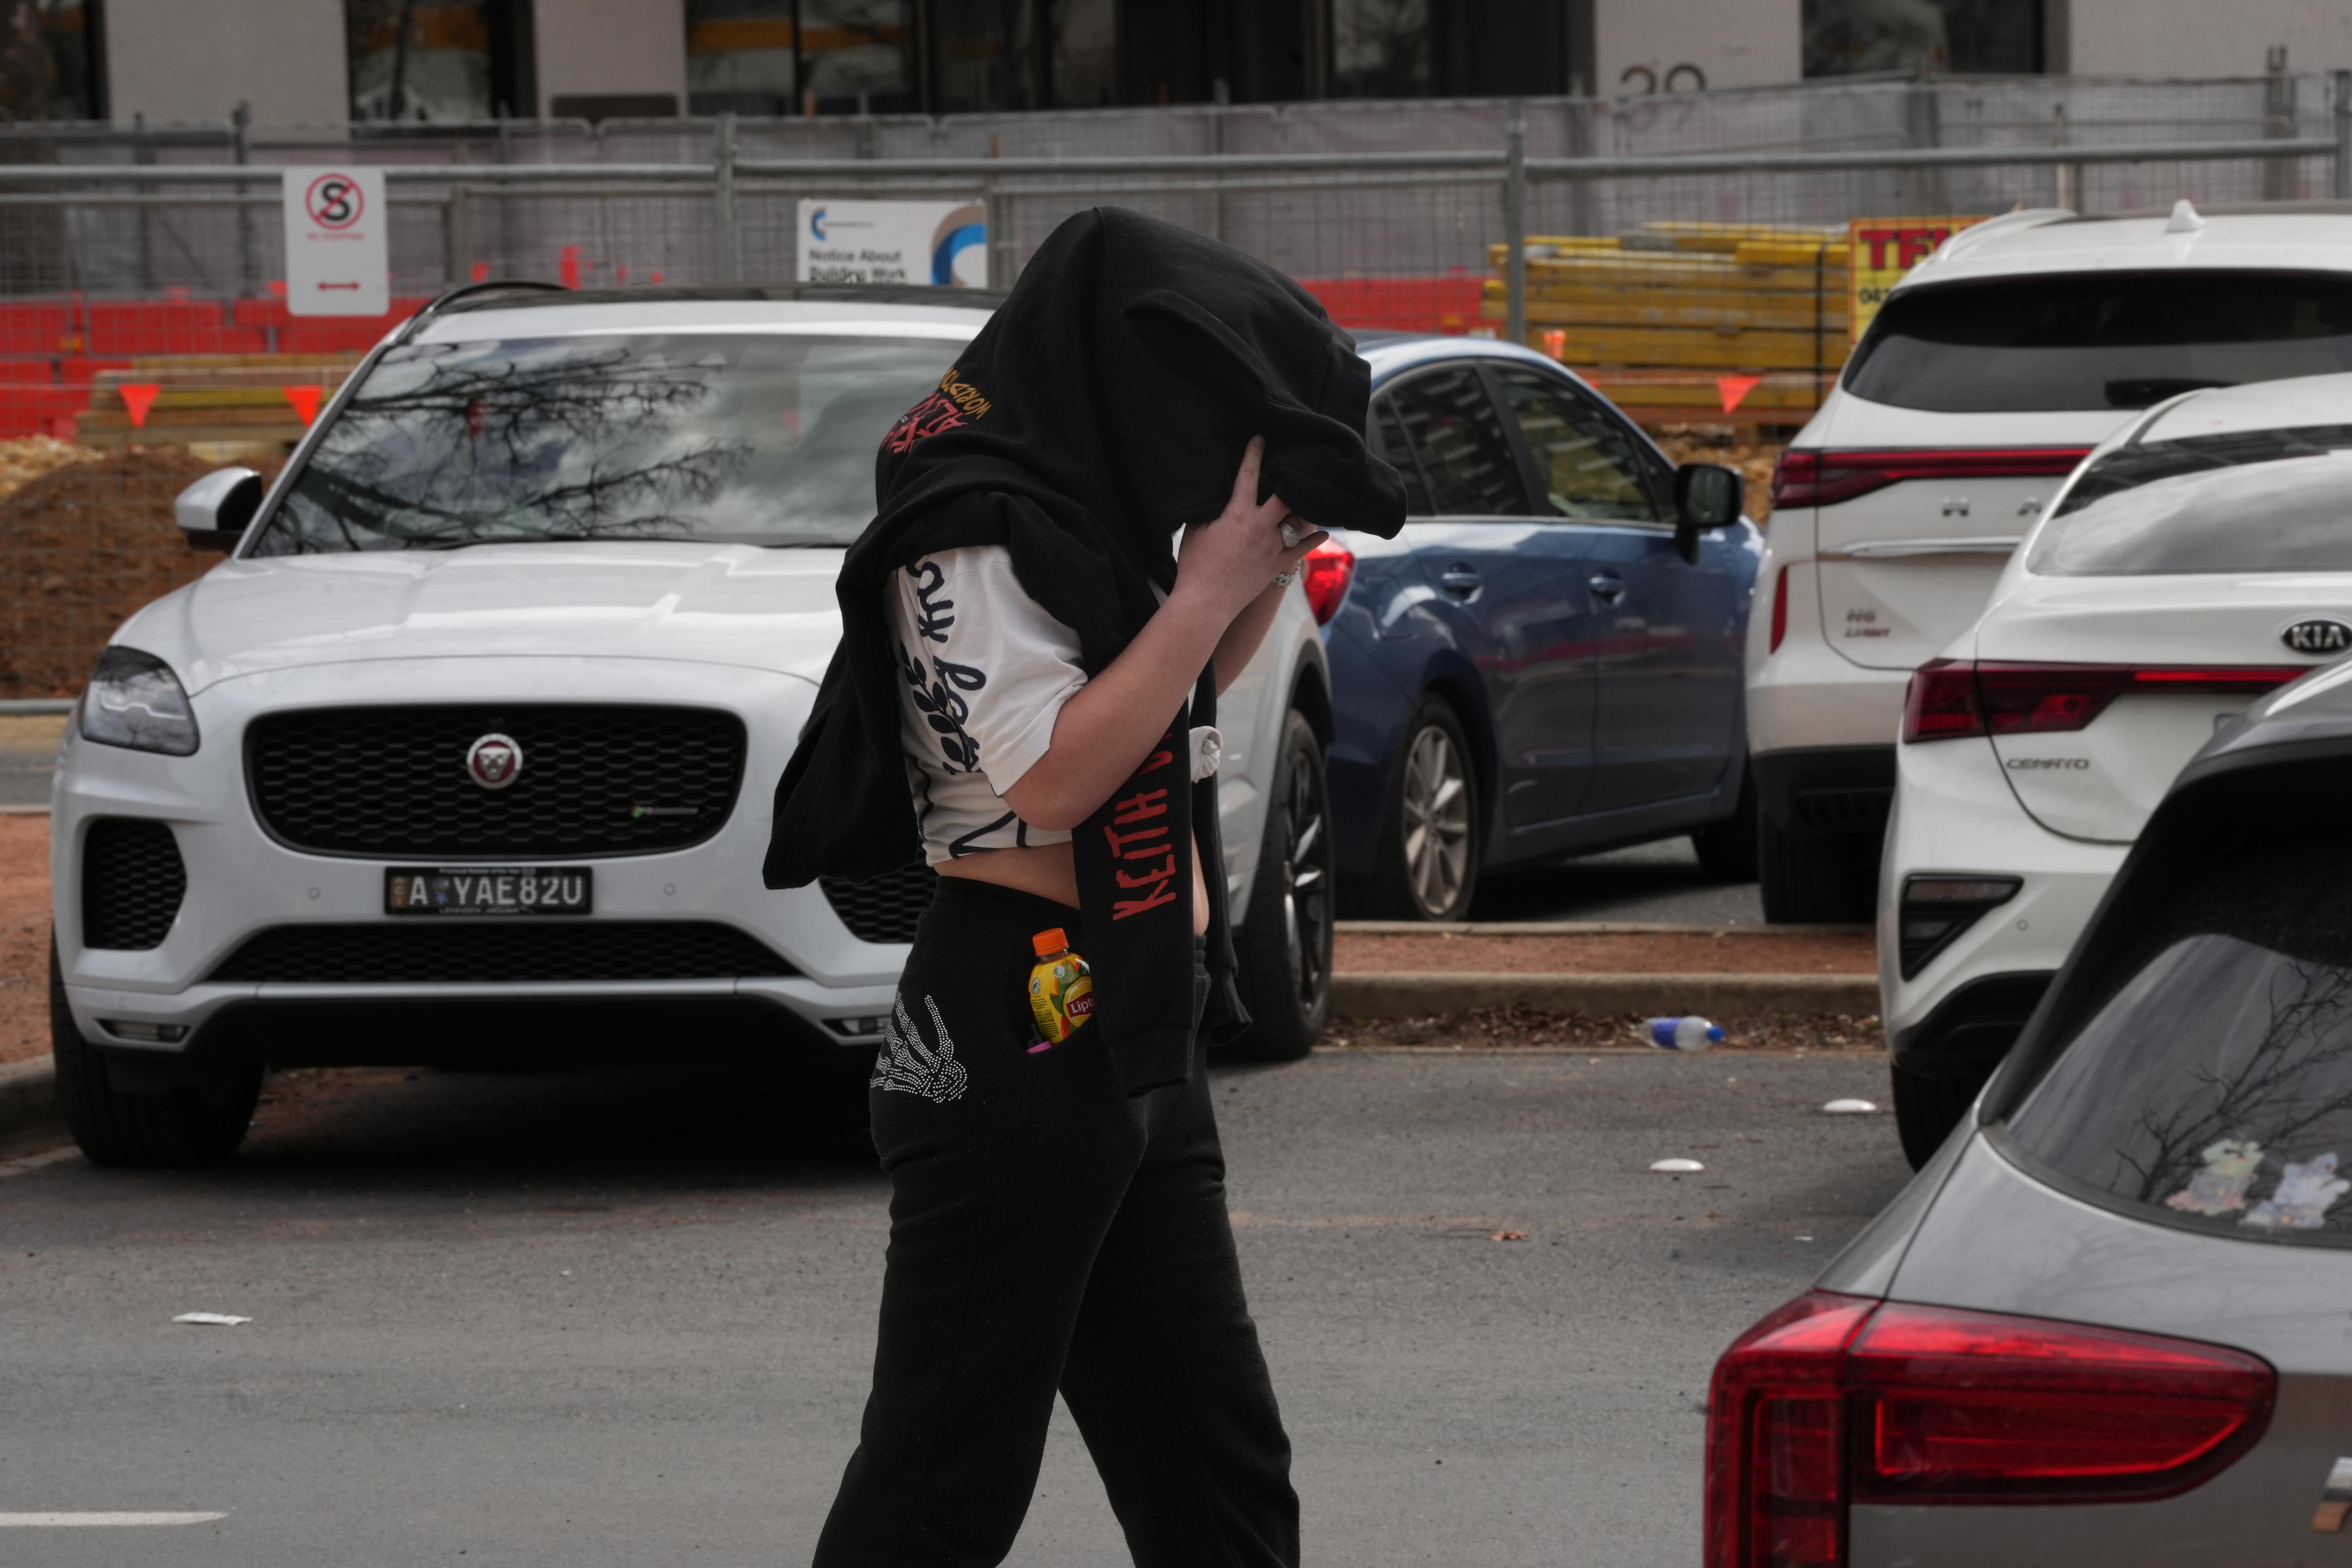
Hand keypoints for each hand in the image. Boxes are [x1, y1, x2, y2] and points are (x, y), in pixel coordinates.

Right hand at [1173, 437, 1329, 622]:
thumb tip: (1213, 493)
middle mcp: (1260, 527)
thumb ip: (1207, 508)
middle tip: (1294, 468)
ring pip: (1298, 521)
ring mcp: (1272, 547)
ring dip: (1304, 509)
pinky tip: (1324, 533)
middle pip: (1285, 495)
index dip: (1254, 454)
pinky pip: (1302, 550)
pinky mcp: (1277, 565)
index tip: (1260, 439)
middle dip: (1290, 479)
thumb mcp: (1195, 530)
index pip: (1248, 476)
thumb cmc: (1196, 566)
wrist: (1206, 602)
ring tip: (1310, 496)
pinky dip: (1314, 540)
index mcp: (1238, 514)